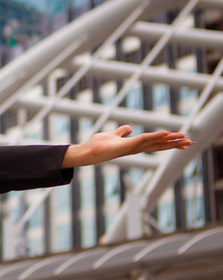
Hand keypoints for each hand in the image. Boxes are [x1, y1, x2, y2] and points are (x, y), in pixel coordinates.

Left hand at [61, 125, 193, 167]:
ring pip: (155, 143)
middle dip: (175, 144)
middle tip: (191, 142)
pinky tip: (165, 133)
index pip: (156, 144)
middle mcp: (136, 148)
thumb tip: (129, 128)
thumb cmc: (98, 145)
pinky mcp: (126, 146)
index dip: (169, 143)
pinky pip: (143, 140)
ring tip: (184, 138)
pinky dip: (154, 136)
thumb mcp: (113, 135)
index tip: (183, 141)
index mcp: (135, 146)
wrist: (87, 151)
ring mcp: (132, 148)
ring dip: (169, 140)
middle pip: (159, 146)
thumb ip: (121, 132)